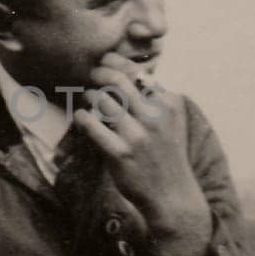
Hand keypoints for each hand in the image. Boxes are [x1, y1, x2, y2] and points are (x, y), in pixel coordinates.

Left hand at [74, 53, 211, 255]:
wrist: (172, 195)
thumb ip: (157, 97)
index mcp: (168, 105)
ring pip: (103, 100)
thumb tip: (132, 72)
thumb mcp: (172, 121)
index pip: (137, 72)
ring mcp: (137, 135)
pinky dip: (82, 117)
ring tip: (87, 98)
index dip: (116, 62)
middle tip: (92, 74)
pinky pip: (92, 126)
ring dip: (90, 96)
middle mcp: (154, 117)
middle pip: (118, 80)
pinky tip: (82, 117)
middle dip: (100, 72)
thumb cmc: (167, 154)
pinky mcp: (121, 154)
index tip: (105, 60)